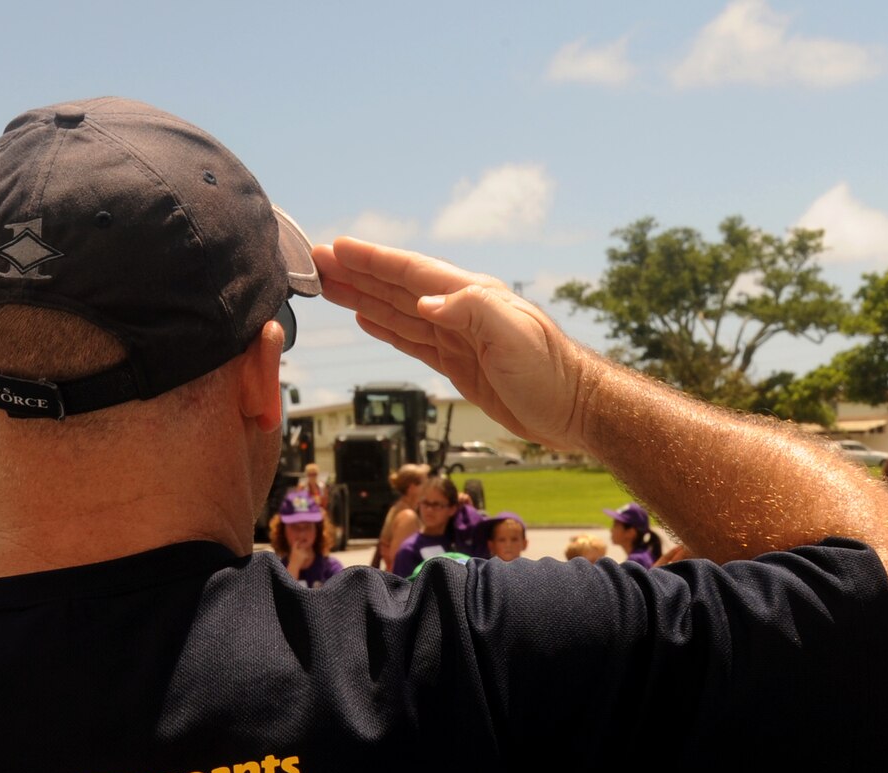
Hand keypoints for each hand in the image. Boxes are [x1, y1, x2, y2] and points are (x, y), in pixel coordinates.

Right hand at [313, 237, 590, 450]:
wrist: (574, 410)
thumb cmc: (550, 372)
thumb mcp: (513, 335)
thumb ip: (471, 310)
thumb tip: (424, 303)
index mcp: (469, 295)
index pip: (410, 272)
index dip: (372, 259)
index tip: (334, 247)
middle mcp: (459, 309)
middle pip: (396, 285)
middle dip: (356, 272)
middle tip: (313, 260)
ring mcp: (457, 336)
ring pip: (398, 310)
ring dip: (362, 295)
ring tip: (327, 284)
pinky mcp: (458, 363)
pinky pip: (411, 339)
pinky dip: (385, 326)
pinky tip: (365, 316)